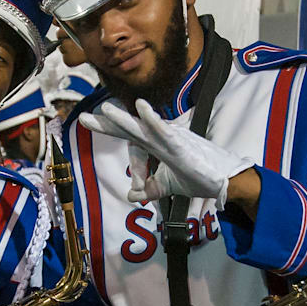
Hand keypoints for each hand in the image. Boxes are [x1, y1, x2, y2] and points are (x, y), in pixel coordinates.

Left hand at [79, 99, 252, 203]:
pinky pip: (165, 132)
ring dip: (124, 119)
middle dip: (106, 123)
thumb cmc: (197, 177)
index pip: (126, 134)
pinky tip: (141, 109)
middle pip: (129, 128)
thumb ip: (149, 188)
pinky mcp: (182, 147)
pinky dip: (153, 121)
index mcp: (155, 146)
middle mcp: (160, 139)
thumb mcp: (167, 186)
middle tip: (83, 117)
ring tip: (106, 108)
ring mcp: (171, 141)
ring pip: (143, 128)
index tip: (86, 120)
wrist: (223, 180)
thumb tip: (131, 197)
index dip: (107, 127)